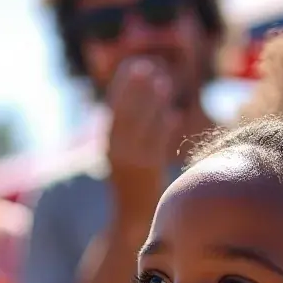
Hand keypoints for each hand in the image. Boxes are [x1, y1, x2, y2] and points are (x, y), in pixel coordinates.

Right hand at [106, 57, 181, 240]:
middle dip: (136, 86)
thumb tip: (146, 99)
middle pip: (125, 111)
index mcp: (108, 143)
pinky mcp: (146, 172)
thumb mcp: (127, 155)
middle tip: (151, 66)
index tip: (135, 64)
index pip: (113, 106)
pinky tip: (174, 115)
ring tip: (165, 82)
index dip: (123, 84)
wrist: (131, 218)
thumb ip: (132, 131)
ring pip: (139, 124)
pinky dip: (164, 127)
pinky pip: (155, 143)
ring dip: (152, 101)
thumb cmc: (135, 183)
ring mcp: (130, 161)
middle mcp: (115, 150)